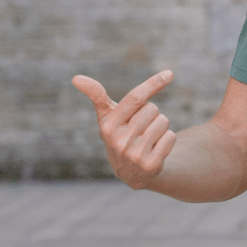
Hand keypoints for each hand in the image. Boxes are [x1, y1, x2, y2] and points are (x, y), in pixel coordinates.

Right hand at [72, 70, 176, 188]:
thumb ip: (97, 96)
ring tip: (148, 138)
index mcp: (108, 125)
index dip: (153, 83)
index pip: (135, 98)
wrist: (132, 172)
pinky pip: (171, 137)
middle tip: (141, 128)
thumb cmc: (120, 135)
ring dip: (160, 126)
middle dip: (151, 114)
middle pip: (153, 109)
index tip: (170, 74)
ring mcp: (135, 154)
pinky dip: (168, 139)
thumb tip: (76, 78)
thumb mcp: (107, 117)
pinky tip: (156, 148)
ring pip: (163, 121)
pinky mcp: (151, 164)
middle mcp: (120, 140)